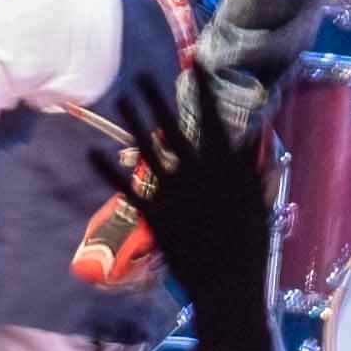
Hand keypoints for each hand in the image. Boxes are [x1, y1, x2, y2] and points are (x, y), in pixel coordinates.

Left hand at [98, 74, 277, 350]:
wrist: (229, 287)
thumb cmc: (249, 248)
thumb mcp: (258, 204)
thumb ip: (252, 169)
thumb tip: (251, 137)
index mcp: (227, 168)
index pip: (213, 119)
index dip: (203, 90)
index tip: (194, 63)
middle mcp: (199, 174)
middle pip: (175, 128)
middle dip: (157, 99)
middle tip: (141, 74)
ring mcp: (175, 194)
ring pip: (150, 150)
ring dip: (133, 122)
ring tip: (120, 98)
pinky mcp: (155, 215)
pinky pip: (127, 189)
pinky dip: (109, 171)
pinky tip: (92, 153)